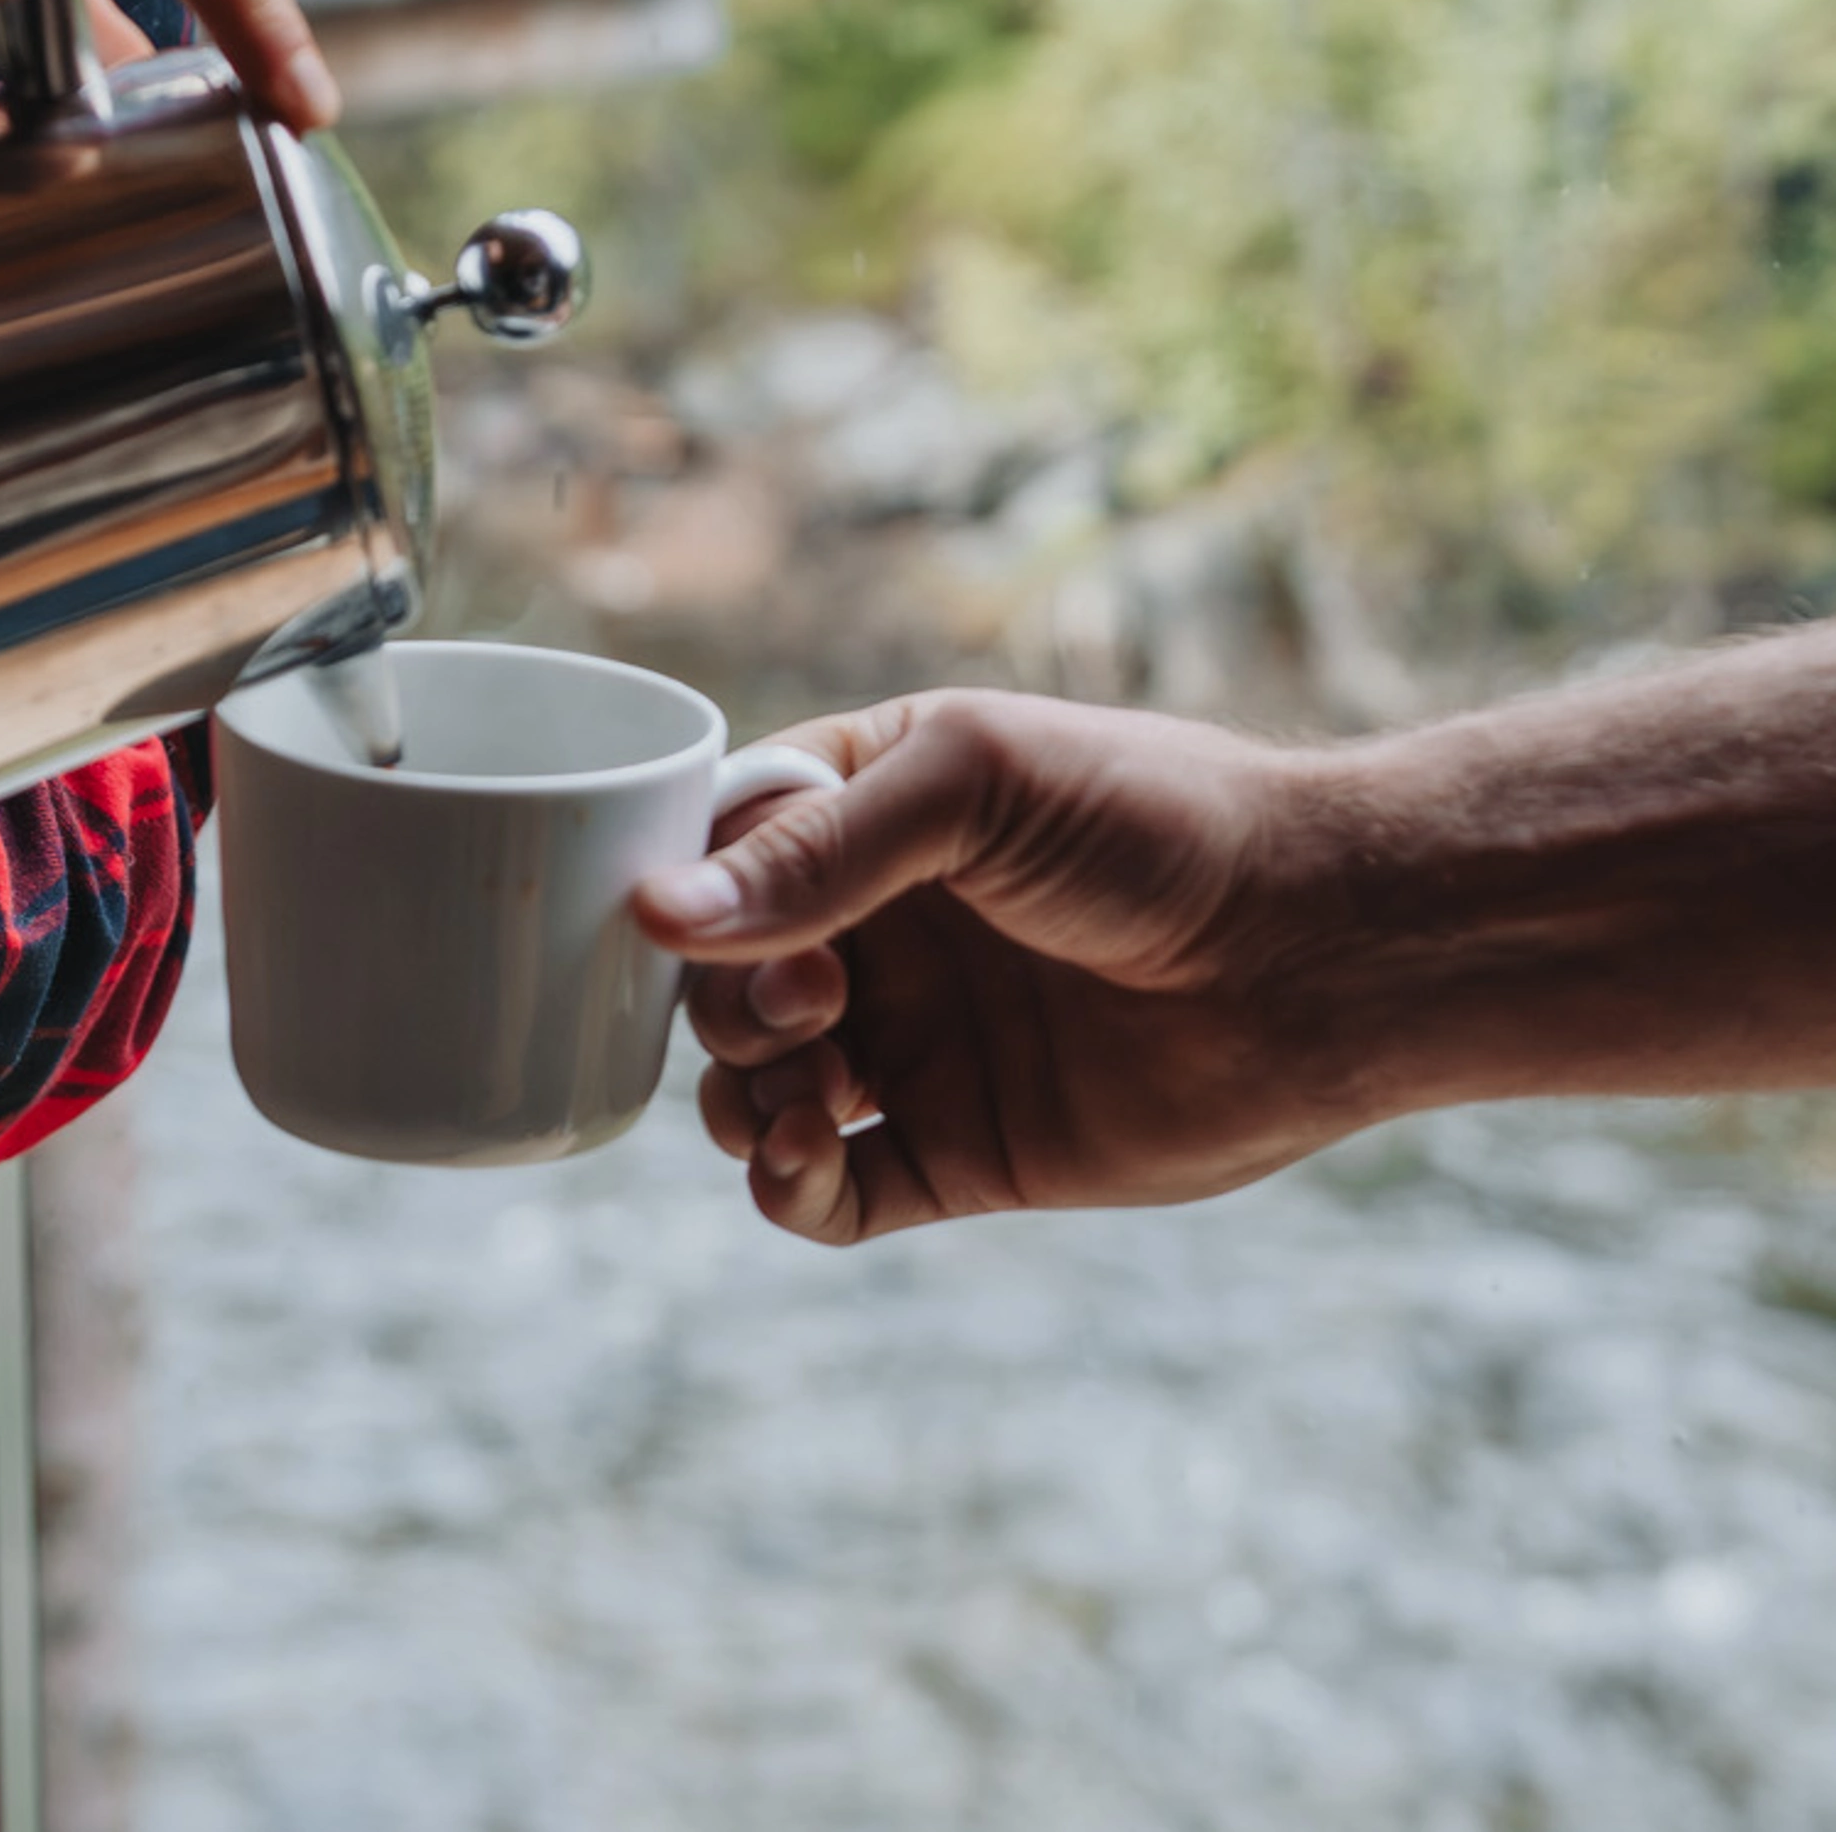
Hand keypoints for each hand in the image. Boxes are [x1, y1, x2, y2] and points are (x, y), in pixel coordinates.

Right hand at [627, 691, 1358, 1245]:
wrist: (1322, 947)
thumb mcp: (971, 785)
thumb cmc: (1156, 821)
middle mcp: (876, 934)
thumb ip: (818, 852)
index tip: (703, 919)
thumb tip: (657, 916)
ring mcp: (914, 1046)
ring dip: (740, 1096)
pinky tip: (801, 1158)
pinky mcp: (961, 1152)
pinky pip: (832, 1194)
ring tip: (807, 1087)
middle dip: (727, 1001)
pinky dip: (786, 1189)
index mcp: (863, 815)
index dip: (687, 892)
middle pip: (719, 983)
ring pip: (753, 1089)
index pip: (716, 854)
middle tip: (814, 1000)